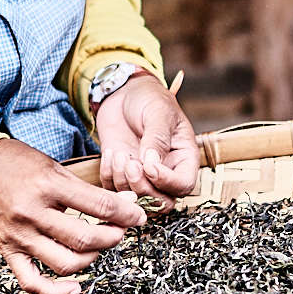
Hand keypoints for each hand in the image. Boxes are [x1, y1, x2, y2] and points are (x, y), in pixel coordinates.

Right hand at [0, 136, 146, 293]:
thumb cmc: (18, 164)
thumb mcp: (53, 166)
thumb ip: (84, 189)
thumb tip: (123, 203)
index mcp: (47, 185)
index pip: (97, 205)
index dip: (125, 214)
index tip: (138, 216)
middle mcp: (33, 213)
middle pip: (84, 238)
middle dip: (112, 237)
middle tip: (122, 231)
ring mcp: (19, 236)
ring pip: (65, 262)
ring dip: (92, 259)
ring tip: (100, 247)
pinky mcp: (8, 251)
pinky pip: (33, 282)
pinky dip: (56, 291)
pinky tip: (76, 287)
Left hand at [96, 73, 199, 210]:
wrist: (123, 91)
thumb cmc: (148, 97)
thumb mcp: (158, 112)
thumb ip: (158, 138)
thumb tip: (152, 163)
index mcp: (183, 157)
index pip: (183, 185)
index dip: (167, 182)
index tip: (150, 166)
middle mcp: (165, 171)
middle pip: (161, 202)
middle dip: (143, 188)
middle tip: (131, 165)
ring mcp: (142, 174)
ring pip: (136, 200)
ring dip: (123, 181)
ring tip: (120, 154)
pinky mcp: (120, 173)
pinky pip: (113, 189)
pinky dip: (109, 176)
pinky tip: (110, 153)